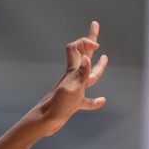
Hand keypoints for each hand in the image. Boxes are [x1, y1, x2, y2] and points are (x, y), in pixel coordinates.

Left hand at [30, 21, 107, 135]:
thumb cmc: (55, 106)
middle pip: (84, 54)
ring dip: (98, 66)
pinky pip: (87, 100)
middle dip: (90, 40)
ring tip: (105, 58)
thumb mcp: (70, 89)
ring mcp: (74, 90)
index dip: (87, 42)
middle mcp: (73, 77)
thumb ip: (80, 74)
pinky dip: (95, 100)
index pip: (77, 47)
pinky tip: (102, 100)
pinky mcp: (74, 103)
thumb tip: (87, 58)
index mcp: (72, 71)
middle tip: (95, 24)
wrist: (43, 123)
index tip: (97, 46)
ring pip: (89, 76)